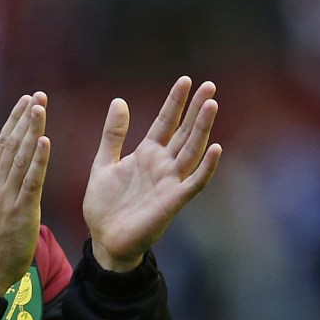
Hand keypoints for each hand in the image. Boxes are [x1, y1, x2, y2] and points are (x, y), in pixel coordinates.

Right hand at [0, 92, 50, 294]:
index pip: (3, 142)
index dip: (15, 119)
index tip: (26, 97)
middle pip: (12, 145)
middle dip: (25, 118)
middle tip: (37, 94)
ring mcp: (8, 196)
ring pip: (21, 158)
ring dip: (31, 132)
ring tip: (40, 108)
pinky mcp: (21, 210)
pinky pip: (30, 181)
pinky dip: (38, 161)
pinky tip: (45, 142)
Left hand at [84, 76, 221, 271]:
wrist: (104, 240)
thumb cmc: (104, 205)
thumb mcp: (102, 163)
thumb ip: (112, 135)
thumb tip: (119, 100)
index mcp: (146, 154)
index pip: (165, 122)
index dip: (175, 102)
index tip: (185, 80)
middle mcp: (162, 165)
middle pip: (184, 132)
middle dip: (196, 109)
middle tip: (209, 85)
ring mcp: (170, 182)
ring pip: (192, 151)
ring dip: (202, 129)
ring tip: (211, 105)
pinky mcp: (173, 201)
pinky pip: (194, 182)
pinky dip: (206, 167)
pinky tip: (216, 148)